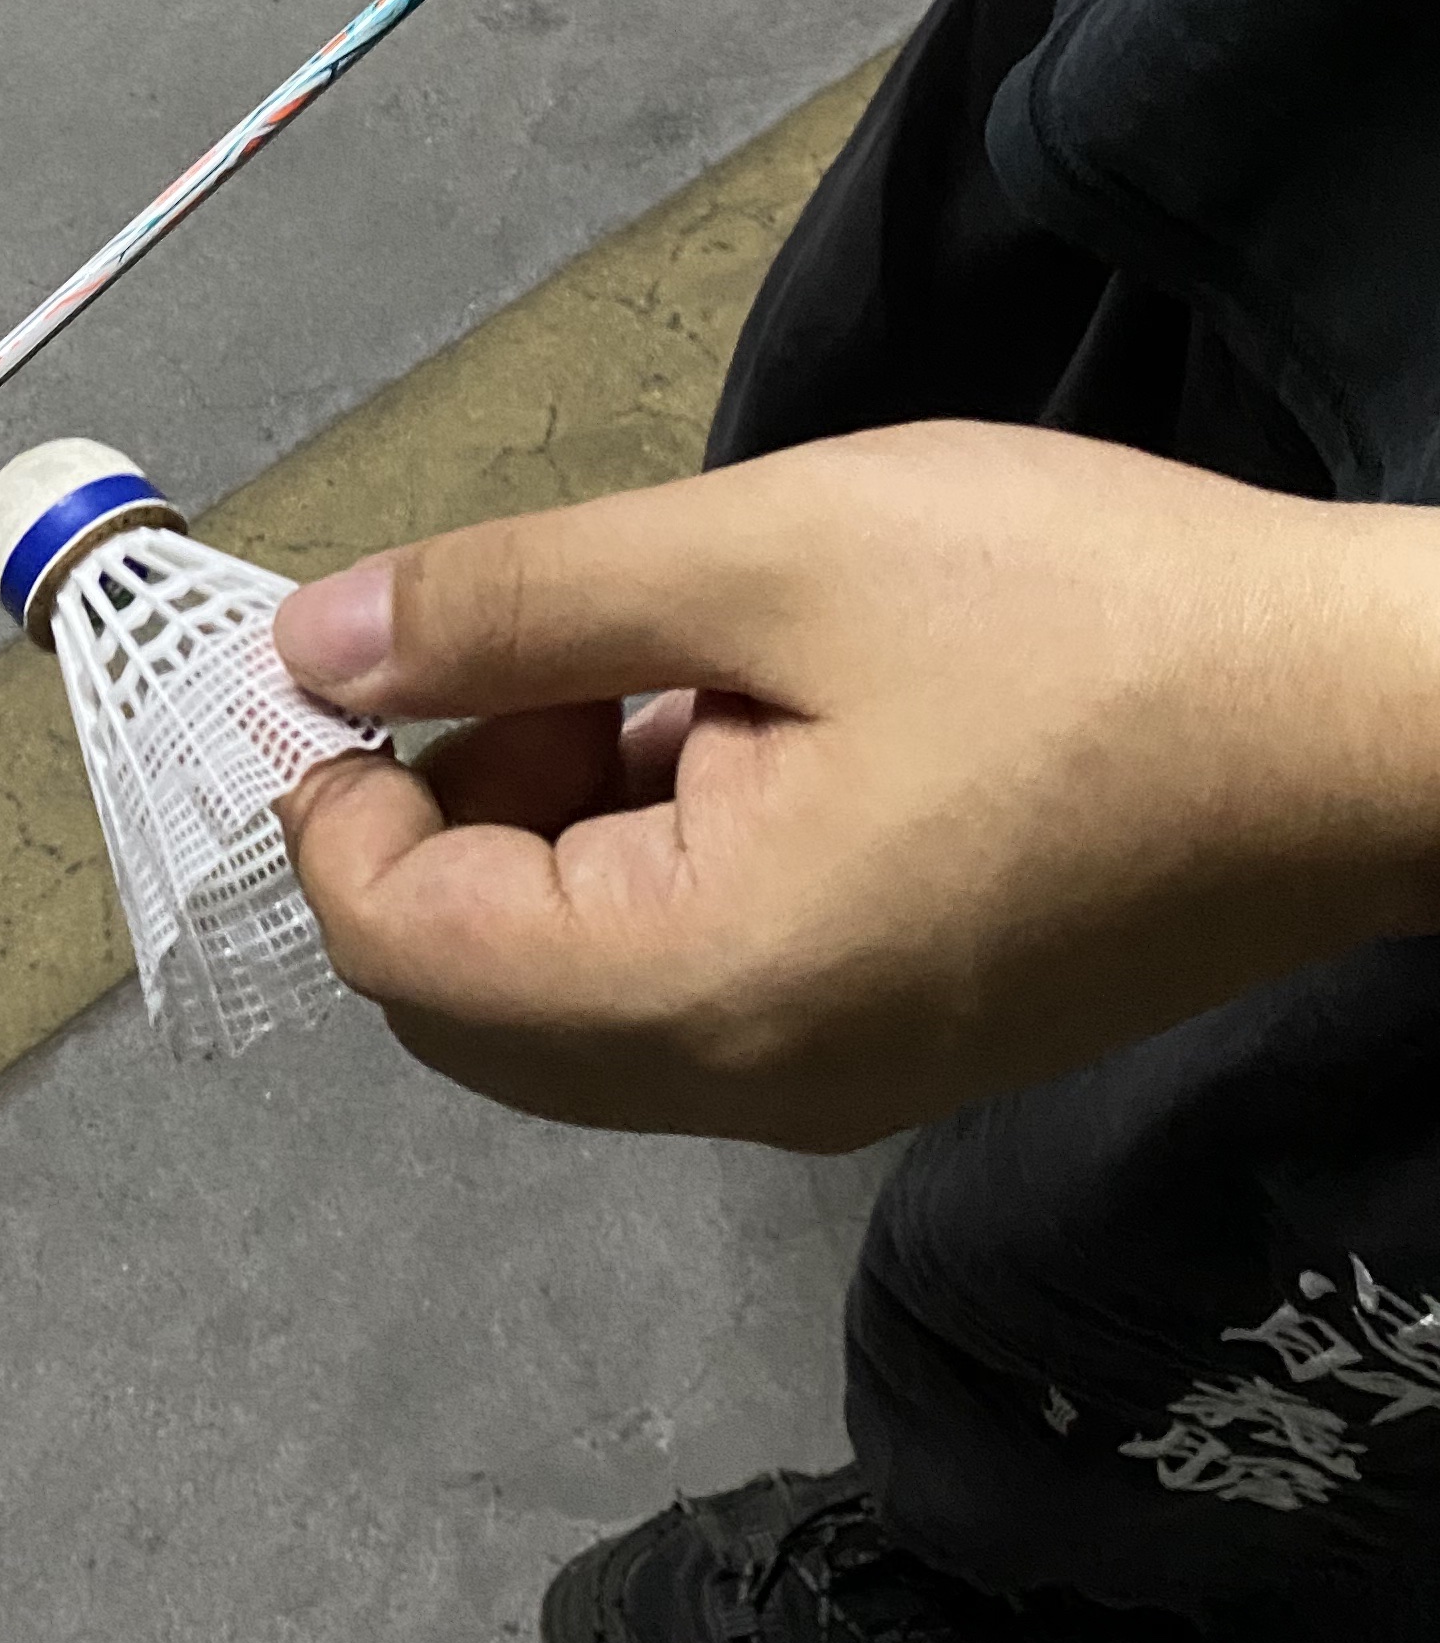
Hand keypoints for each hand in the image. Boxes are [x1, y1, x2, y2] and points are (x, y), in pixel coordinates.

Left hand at [271, 425, 1439, 1152]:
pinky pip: (694, 977)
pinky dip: (660, 849)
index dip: (336, 806)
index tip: (375, 659)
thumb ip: (517, 607)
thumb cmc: (1078, 618)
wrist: (1373, 725)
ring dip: (562, 821)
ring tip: (685, 657)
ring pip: (578, 983)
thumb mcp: (768, 555)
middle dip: (454, 812)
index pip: (399, 953)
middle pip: (469, 996)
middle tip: (558, 646)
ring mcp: (828, 1085)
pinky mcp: (896, 1044)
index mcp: (699, 987)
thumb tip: (308, 655)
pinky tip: (758, 713)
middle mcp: (744, 1087)